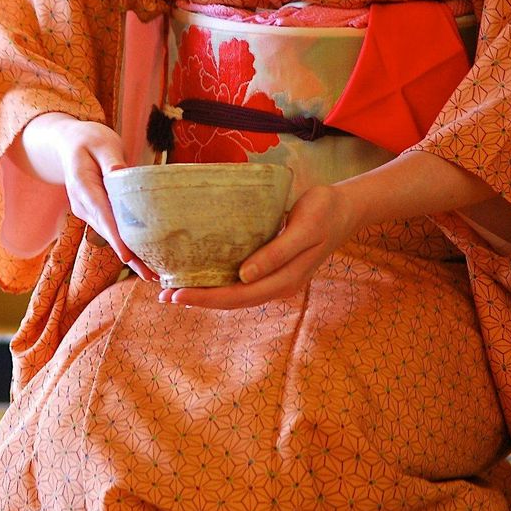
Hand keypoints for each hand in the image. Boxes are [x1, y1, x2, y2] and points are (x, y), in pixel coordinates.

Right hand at [16, 113, 157, 281]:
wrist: (68, 143)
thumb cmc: (89, 139)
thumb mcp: (101, 142)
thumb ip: (111, 158)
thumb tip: (120, 172)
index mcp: (82, 185)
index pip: (101, 214)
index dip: (115, 237)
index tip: (127, 256)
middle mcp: (82, 204)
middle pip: (108, 233)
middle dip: (128, 255)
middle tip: (151, 275)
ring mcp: (86, 211)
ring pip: (110, 236)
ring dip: (130, 255)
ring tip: (153, 274)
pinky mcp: (94, 214)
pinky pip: (111, 230)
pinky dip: (126, 244)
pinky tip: (143, 258)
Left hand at [158, 184, 361, 308]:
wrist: (345, 209)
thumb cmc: (324, 212)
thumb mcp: (303, 228)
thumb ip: (276, 252)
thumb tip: (244, 276)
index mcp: (285, 279)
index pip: (238, 295)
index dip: (207, 297)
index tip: (178, 293)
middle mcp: (278, 285)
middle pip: (233, 300)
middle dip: (199, 299)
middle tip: (165, 295)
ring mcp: (276, 280)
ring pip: (236, 296)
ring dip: (207, 295)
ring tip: (175, 291)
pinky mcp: (272, 270)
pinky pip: (242, 284)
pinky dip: (220, 284)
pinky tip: (201, 279)